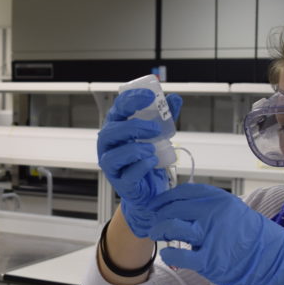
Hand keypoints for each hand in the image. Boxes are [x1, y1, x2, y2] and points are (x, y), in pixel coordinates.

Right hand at [97, 88, 182, 236]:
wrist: (151, 188)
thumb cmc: (148, 156)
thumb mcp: (158, 133)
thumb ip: (165, 116)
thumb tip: (174, 99)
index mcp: (116, 128)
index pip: (117, 109)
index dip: (131, 100)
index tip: (149, 96)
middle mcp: (109, 146)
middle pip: (110, 132)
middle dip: (133, 127)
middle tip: (155, 128)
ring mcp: (112, 166)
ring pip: (114, 155)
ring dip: (135, 149)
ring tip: (152, 149)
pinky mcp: (121, 183)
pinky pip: (127, 175)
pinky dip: (141, 166)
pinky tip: (152, 162)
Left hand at [149, 183, 283, 284]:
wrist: (268, 257)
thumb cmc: (246, 234)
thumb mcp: (230, 209)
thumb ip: (206, 204)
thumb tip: (178, 203)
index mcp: (217, 198)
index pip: (182, 192)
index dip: (165, 198)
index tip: (156, 204)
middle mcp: (213, 213)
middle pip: (173, 208)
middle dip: (158, 215)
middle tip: (153, 222)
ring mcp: (210, 236)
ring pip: (172, 227)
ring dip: (160, 230)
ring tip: (157, 234)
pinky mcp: (209, 259)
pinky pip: (180, 255)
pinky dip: (169, 255)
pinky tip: (167, 254)